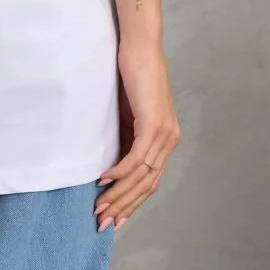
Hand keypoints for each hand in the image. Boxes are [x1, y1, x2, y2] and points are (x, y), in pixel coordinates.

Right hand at [95, 43, 179, 232]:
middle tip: (102, 222)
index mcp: (165, 140)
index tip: (115, 219)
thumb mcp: (128, 112)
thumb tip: (112, 161)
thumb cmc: (132, 74)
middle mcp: (169, 140)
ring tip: (99, 207)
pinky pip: (136, 157)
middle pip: (147, 185)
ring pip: (142, 176)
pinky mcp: (153, 124)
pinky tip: (104, 180)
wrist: (140, 47)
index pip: (150, 182)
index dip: (132, 203)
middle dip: (124, 207)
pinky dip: (119, 172)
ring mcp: (163, 133)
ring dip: (119, 194)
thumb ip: (126, 135)